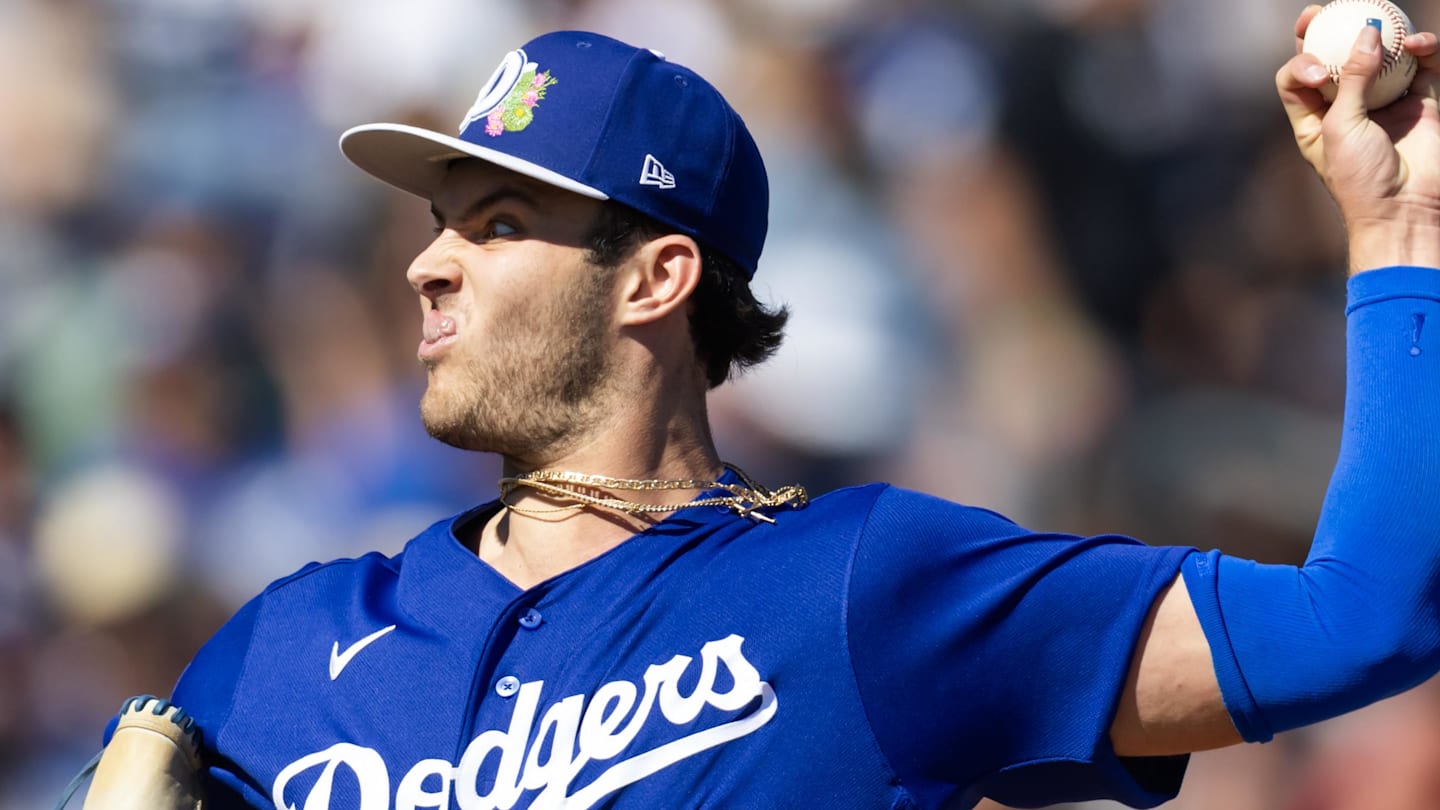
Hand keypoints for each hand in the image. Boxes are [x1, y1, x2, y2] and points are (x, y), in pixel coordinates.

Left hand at [1279, 5, 1439, 273]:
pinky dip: (1422, 49)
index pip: (1297, 78)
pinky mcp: (1421, 103)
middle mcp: (1347, 108)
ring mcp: (1385, 103)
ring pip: (1381, 56)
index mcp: (1313, 120)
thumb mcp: (1341, 126)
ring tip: (1379, 19)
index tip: (1314, 67)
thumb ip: (1351, 78)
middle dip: (1327, 32)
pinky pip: (1422, 66)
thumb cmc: (1360, 176)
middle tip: (1324, 11)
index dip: (1299, 61)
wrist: (1405, 209)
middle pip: (1334, 59)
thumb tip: (1368, 31)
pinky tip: (1417, 42)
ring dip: (1379, 36)